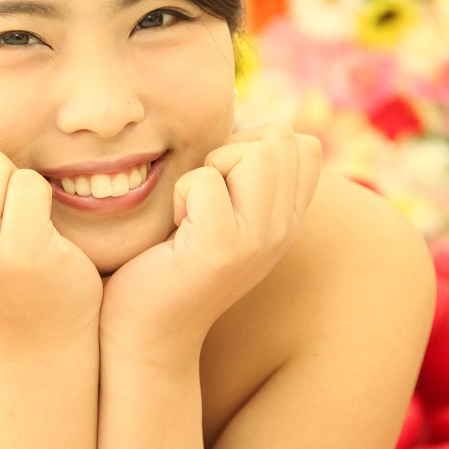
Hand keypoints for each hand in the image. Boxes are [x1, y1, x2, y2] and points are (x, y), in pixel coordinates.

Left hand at [97, 122, 322, 369]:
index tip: (221, 181)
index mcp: (286, 220)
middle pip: (283, 139)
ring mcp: (258, 241)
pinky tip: (174, 230)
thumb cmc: (166, 264)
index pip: (304, 145)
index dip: (255, 144)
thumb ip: (239, 176)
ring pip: (260, 152)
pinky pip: (208, 180)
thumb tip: (236, 116)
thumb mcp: (218, 215)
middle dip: (233, 148)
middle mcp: (283, 231)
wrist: (144, 332)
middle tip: (202, 195)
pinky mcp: (223, 248)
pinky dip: (181, 193)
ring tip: (192, 209)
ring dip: (211, 167)